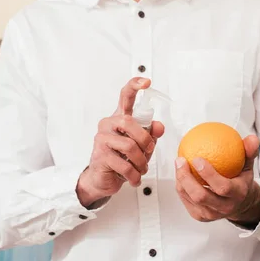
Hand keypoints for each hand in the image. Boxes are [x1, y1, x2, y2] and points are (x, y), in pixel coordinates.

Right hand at [76, 77, 164, 206]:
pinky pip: (124, 165)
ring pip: (129, 146)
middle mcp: (108, 124)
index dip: (135, 86)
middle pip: (129, 123)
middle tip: (149, 151)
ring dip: (141, 161)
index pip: (125, 96)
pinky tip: (134, 178)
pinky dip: (134, 174)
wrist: (103, 178)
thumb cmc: (122, 158)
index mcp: (119, 117)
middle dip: (145, 140)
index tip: (147, 82)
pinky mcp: (100, 156)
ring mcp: (102, 139)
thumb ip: (151, 134)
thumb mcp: (141, 145)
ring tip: (141, 168)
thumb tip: (159, 126)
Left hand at [175, 135, 259, 226]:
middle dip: (187, 178)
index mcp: (237, 195)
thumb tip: (251, 138)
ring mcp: (210, 215)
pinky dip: (181, 186)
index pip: (222, 187)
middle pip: (201, 196)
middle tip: (181, 160)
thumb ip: (249, 151)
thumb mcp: (248, 166)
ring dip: (180, 180)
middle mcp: (224, 208)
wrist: (240, 204)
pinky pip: (186, 200)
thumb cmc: (241, 180)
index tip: (197, 159)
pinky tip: (179, 172)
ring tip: (178, 163)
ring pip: (190, 198)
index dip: (208, 174)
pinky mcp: (200, 216)